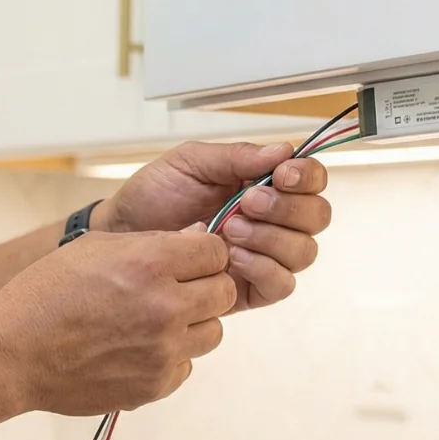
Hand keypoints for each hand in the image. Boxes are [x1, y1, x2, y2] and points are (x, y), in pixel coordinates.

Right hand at [0, 226, 236, 416]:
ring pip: (212, 333)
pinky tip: (134, 348)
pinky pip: (185, 366)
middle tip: (174, 290)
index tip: (186, 261)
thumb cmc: (46, 295)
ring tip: (152, 322)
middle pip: (223, 292)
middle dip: (203, 287)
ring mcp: (163, 351)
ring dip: (191, 324)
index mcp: (151, 264)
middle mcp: (166, 307)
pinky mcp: (155, 385)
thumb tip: (197, 237)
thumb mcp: (94, 248)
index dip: (202, 254)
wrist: (13, 353)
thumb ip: (152, 243)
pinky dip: (169, 357)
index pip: (216, 252)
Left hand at [92, 142, 331, 312]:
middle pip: (316, 217)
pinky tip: (234, 257)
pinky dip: (265, 269)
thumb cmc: (154, 196)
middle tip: (247, 203)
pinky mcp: (250, 289)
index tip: (281, 175)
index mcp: (264, 185)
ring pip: (303, 252)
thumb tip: (283, 150)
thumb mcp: (191, 163)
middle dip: (287, 208)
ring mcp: (263, 256)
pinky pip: (281, 285)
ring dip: (273, 238)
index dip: (306, 177)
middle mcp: (273, 222)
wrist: (122, 233)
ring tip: (231, 229)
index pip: (311, 180)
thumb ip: (236, 157)